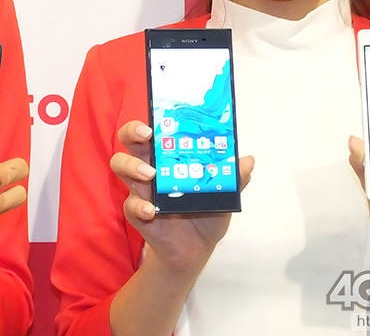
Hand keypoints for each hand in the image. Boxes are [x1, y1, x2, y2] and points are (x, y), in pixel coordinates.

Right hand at [112, 120, 254, 271]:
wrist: (196, 250)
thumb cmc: (205, 213)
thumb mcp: (222, 194)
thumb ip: (233, 178)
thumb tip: (248, 161)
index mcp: (168, 157)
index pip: (153, 130)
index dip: (151, 120)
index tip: (157, 119)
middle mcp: (150, 167)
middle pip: (129, 141)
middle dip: (133, 132)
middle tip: (147, 135)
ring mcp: (141, 189)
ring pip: (121, 166)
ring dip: (132, 166)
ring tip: (150, 175)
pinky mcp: (137, 213)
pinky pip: (130, 206)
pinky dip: (139, 207)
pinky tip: (151, 211)